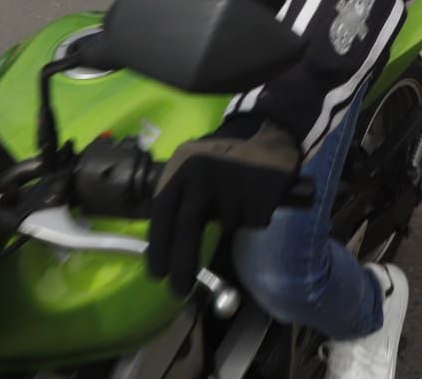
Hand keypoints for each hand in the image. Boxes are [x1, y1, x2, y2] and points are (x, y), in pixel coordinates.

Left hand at [147, 119, 301, 295]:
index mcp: (181, 165)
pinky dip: (254, 217)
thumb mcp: (190, 167)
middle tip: (179, 290)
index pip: (162, 211)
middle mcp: (203, 171)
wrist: (264, 131)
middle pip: (187, 225)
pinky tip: (255, 196)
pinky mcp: (261, 189)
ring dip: (232, 222)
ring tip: (238, 198)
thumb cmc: (220, 158)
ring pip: (227, 225)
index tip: (157, 274)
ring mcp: (233, 179)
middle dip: (182, 263)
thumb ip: (178, 198)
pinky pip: (253, 221)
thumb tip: (164, 248)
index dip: (158, 246)